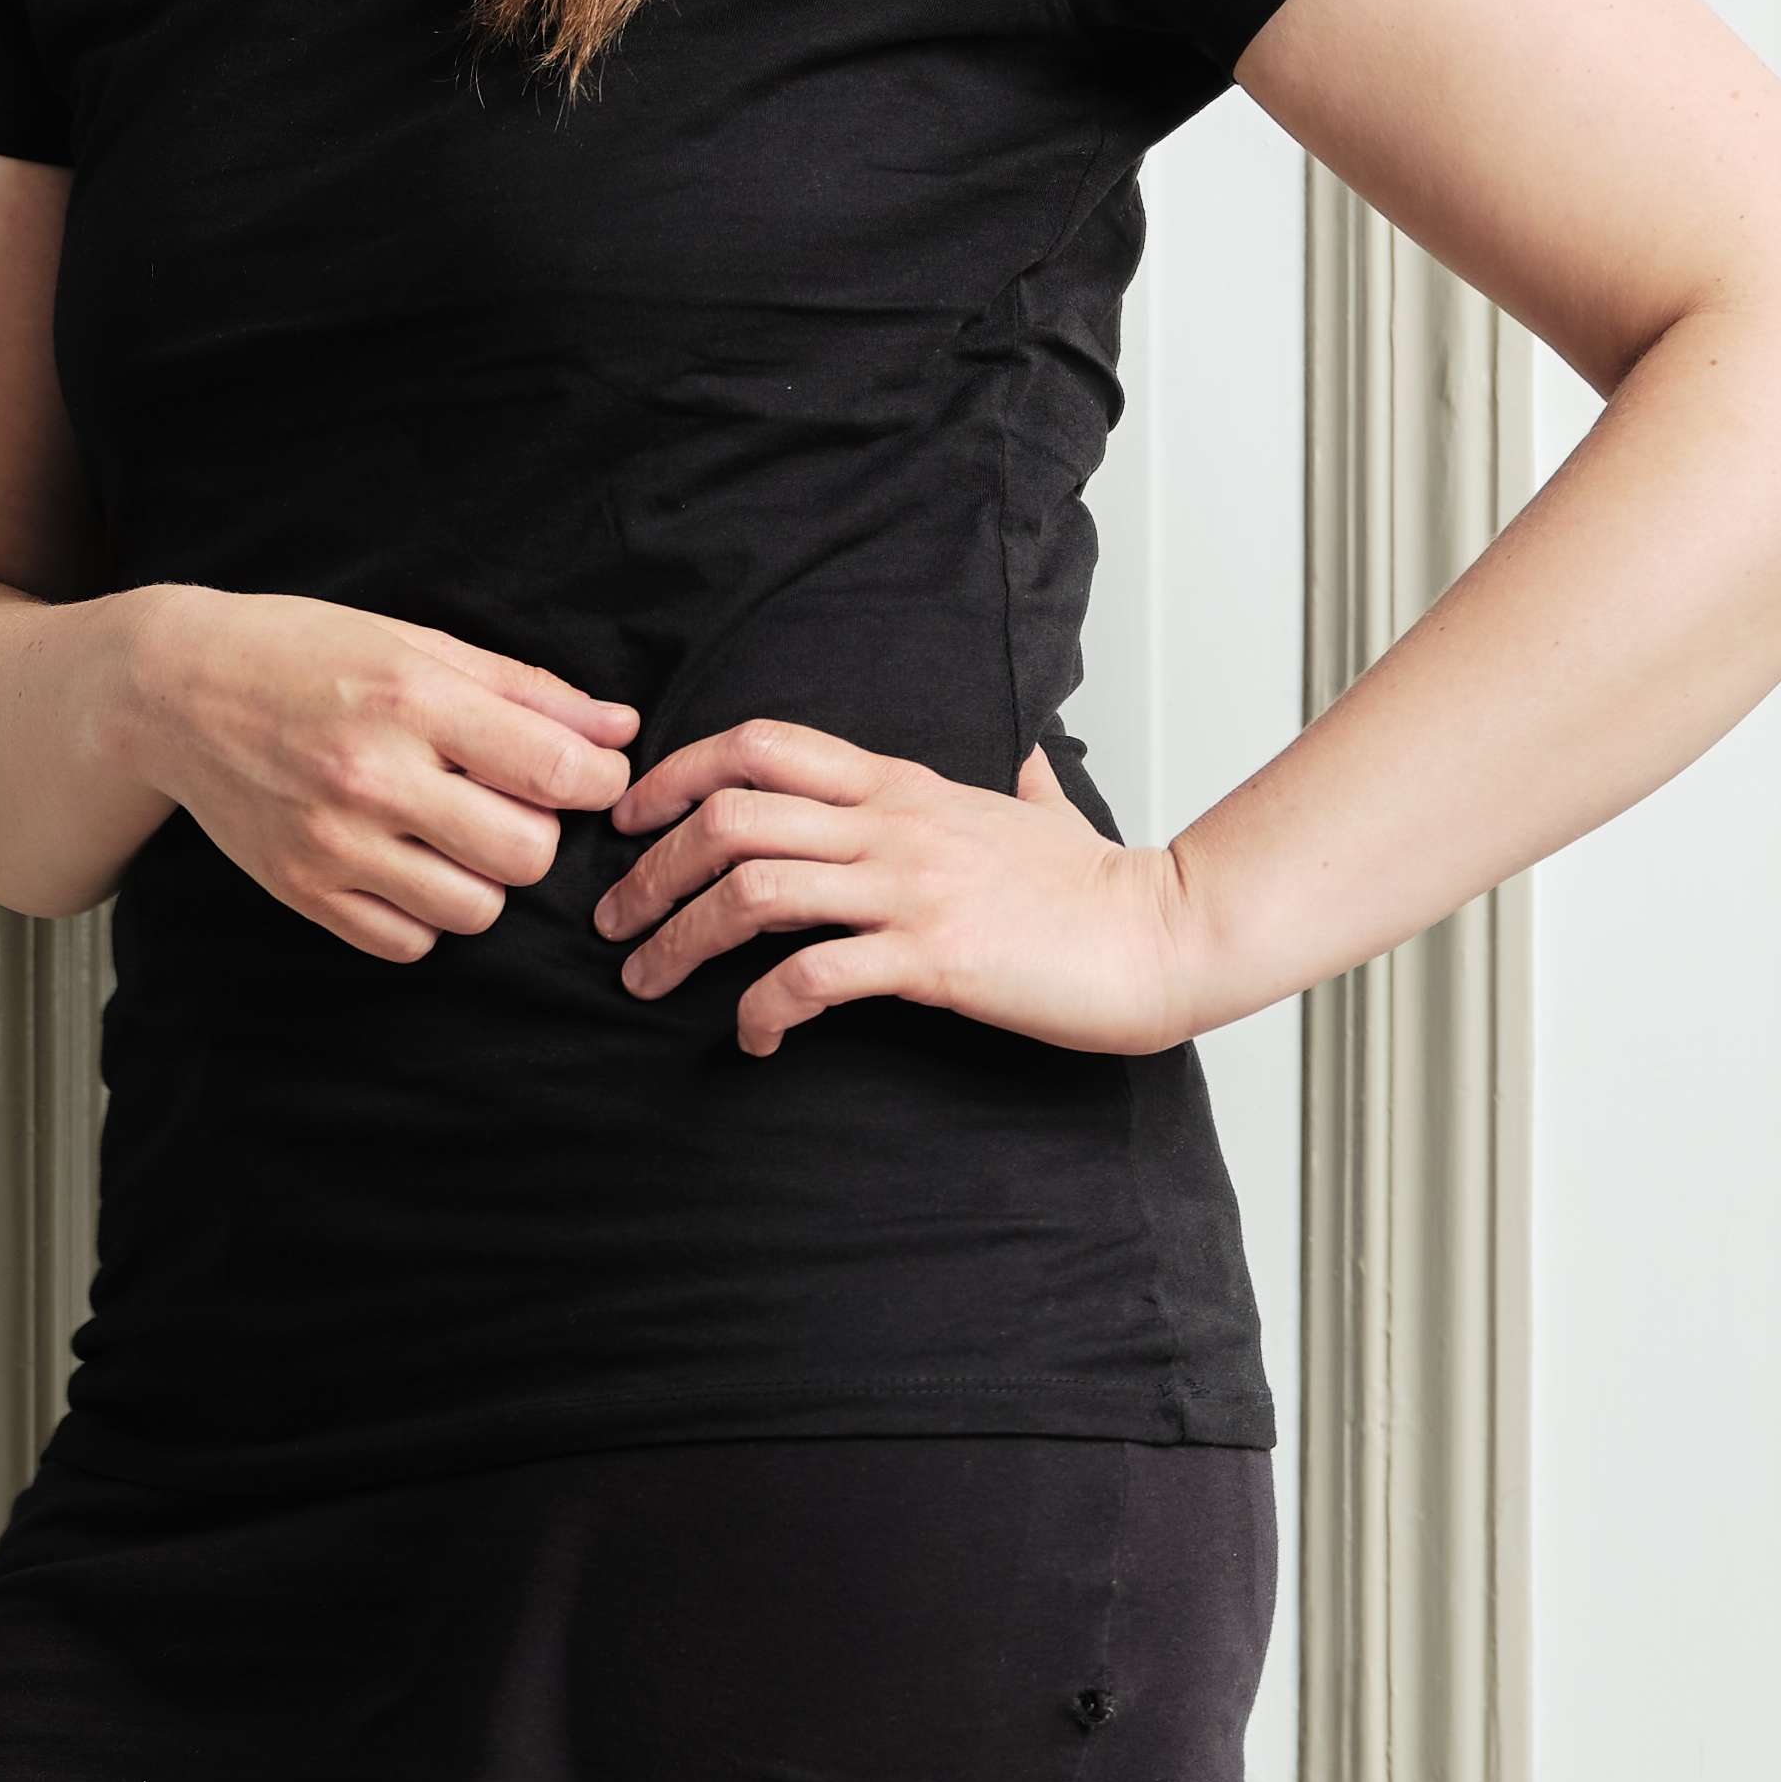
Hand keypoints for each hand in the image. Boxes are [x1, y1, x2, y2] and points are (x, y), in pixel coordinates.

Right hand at [109, 586, 638, 966]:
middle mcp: (371, 777)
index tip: (590, 772)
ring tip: (450, 834)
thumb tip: (620, 729)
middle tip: (506, 800)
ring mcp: (332, 843)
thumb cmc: (302, 653)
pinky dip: (423, 915)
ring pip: (475, 911)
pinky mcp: (301, 890)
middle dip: (537, 829)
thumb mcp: (413, 643)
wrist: (173, 691)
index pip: (555, 770)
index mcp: (408, 700)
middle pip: (527, 853)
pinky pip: (409, 944)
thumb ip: (524, 689)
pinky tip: (402, 863)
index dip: (599, 778)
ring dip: (483, 877)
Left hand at [590, 723, 1218, 1058]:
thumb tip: (1028, 762)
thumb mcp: (1041, 809)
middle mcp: (891, 824)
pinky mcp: (933, 958)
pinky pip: (815, 975)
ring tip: (647, 980)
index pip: (758, 743)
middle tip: (614, 920)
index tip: (627, 817)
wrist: (1166, 934)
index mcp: (899, 784)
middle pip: (730, 814)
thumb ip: (1017, 782)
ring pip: (753, 889)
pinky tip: (752, 1038)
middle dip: (651, 867)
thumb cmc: (1098, 883)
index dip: (675, 771)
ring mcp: (910, 888)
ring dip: (680, 937)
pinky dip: (763, 1008)